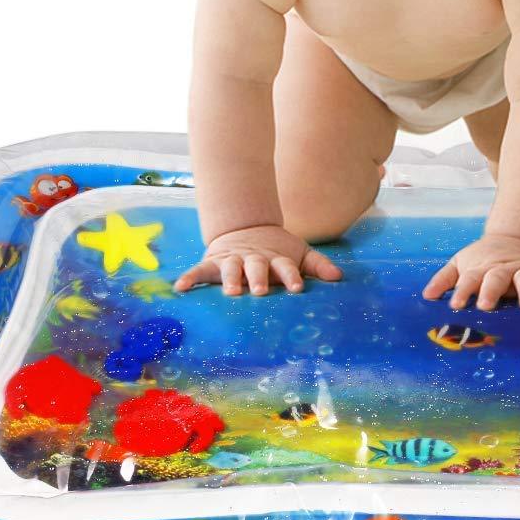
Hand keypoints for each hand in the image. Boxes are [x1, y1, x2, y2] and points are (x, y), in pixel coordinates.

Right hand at [174, 225, 341, 295]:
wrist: (246, 228)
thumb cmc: (276, 251)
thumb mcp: (298, 254)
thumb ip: (317, 265)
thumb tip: (338, 277)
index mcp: (276, 259)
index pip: (286, 267)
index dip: (292, 276)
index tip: (297, 288)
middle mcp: (254, 259)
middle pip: (256, 267)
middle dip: (258, 278)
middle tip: (260, 291)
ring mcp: (232, 260)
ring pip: (229, 268)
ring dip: (229, 279)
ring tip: (230, 291)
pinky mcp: (212, 263)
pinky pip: (198, 271)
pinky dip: (189, 278)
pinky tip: (180, 288)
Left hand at [421, 234, 519, 310]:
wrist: (515, 239)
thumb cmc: (483, 260)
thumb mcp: (461, 263)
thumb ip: (444, 279)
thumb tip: (425, 297)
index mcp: (482, 269)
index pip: (469, 280)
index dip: (461, 291)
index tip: (454, 305)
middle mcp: (503, 270)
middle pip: (496, 279)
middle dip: (491, 291)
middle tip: (485, 305)